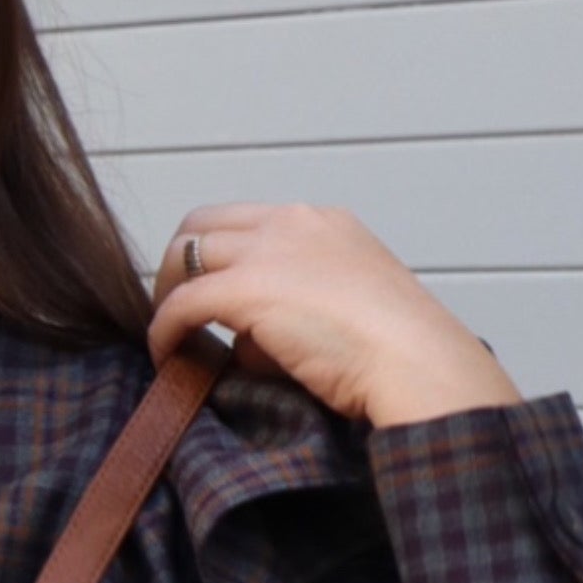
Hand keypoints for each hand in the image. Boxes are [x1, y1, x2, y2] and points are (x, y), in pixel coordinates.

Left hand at [145, 202, 523, 430]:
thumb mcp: (348, 310)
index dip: (216, 254)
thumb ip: (295, 310)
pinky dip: (165, 328)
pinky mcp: (246, 289)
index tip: (208, 291)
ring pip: (185, 252)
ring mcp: (268, 251)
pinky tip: (166, 355)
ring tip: (169, 333)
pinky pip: (181, 303)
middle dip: (179, 263)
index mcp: (322, 224)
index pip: (246, 221)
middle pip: (202, 223)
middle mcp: (292, 223)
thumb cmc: (397, 352)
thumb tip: (243, 342)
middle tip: (175, 308)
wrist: (417, 361)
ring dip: (168, 291)